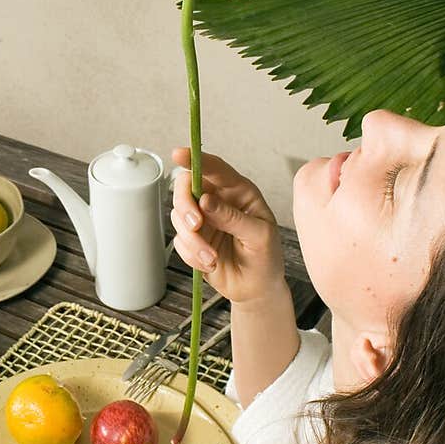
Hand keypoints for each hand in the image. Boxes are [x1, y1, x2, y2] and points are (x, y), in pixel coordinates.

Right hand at [170, 148, 286, 306]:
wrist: (257, 289)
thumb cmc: (266, 257)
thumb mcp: (259, 235)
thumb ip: (233, 217)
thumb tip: (206, 200)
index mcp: (239, 192)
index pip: (214, 168)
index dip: (195, 158)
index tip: (178, 154)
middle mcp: (217, 201)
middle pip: (185, 188)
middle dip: (185, 207)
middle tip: (196, 225)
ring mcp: (203, 220)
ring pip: (178, 217)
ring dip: (192, 241)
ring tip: (212, 258)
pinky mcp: (192, 239)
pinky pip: (179, 241)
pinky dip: (191, 255)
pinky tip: (210, 263)